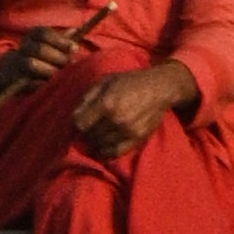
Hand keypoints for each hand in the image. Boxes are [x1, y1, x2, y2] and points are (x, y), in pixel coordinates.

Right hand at [0, 23, 95, 101]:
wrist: (11, 72)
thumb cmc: (39, 56)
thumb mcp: (50, 45)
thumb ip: (62, 41)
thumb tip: (76, 33)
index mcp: (32, 36)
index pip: (44, 33)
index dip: (60, 41)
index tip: (74, 48)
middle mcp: (23, 47)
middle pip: (39, 49)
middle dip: (57, 57)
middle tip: (69, 64)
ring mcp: (16, 64)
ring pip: (31, 64)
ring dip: (48, 70)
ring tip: (58, 74)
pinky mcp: (13, 80)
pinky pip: (27, 81)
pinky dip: (40, 83)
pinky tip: (48, 84)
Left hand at [71, 61, 196, 157]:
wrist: (160, 88)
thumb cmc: (130, 81)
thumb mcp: (106, 81)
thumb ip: (87, 97)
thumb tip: (73, 117)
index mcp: (106, 103)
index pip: (80, 124)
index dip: (77, 123)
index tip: (80, 120)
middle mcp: (115, 120)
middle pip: (89, 136)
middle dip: (86, 132)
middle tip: (90, 127)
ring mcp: (126, 132)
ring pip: (100, 145)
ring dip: (96, 141)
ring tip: (98, 133)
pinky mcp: (136, 140)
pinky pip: (114, 153)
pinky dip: (106, 151)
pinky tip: (105, 144)